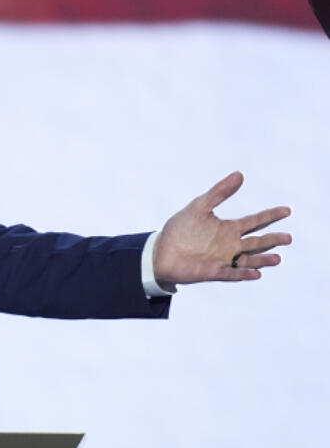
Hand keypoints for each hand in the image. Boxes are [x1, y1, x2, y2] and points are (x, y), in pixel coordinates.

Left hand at [153, 171, 290, 286]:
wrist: (161, 250)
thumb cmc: (180, 229)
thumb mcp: (199, 206)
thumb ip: (219, 193)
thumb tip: (239, 174)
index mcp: (228, 229)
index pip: (254, 221)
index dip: (270, 216)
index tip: (286, 210)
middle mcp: (230, 244)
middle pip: (256, 242)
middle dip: (272, 240)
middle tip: (288, 238)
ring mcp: (223, 259)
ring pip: (248, 260)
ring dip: (262, 260)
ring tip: (277, 258)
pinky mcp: (213, 271)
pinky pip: (232, 273)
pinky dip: (243, 273)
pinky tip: (255, 273)